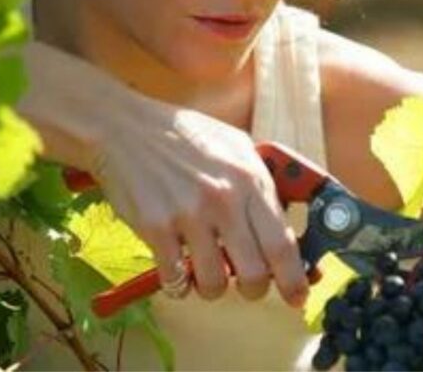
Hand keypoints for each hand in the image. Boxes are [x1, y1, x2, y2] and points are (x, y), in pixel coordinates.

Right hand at [89, 94, 308, 306]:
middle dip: (254, 290)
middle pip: (255, 273)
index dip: (294, 279)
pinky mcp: (155, 227)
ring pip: (215, 284)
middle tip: (247, 285)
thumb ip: (263, 184)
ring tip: (207, 273)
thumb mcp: (237, 147)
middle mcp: (224, 198)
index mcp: (251, 179)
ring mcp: (188, 214)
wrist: (126, 128)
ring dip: (213, 288)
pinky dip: (178, 284)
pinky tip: (177, 268)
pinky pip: (175, 279)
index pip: (283, 243)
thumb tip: (287, 223)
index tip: (296, 295)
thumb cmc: (185, 137)